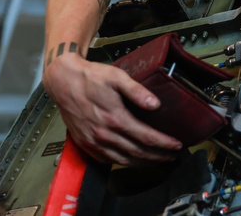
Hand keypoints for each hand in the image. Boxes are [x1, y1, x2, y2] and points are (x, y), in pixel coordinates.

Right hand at [43, 52, 182, 165]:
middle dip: (157, 157)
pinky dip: (122, 163)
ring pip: (122, 160)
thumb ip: (137, 91)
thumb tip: (155, 104)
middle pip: (136, 152)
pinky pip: (106, 160)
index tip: (177, 145)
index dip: (164, 143)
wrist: (63, 81)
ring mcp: (93, 141)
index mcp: (115, 118)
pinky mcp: (84, 143)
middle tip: (172, 157)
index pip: (146, 137)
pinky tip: (131, 161)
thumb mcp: (117, 77)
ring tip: (157, 162)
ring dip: (142, 163)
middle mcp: (103, 134)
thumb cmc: (90, 77)